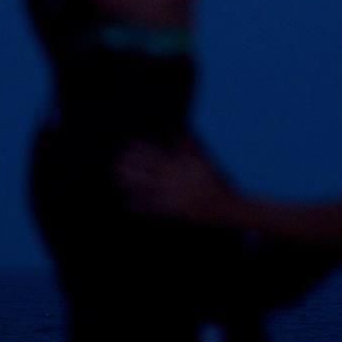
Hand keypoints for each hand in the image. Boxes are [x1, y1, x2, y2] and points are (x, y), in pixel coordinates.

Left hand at [116, 138, 237, 223]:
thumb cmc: (216, 181)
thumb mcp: (205, 160)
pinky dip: (140, 205)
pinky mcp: (172, 211)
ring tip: (118, 177)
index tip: (129, 145)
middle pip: (147, 170)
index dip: (141, 150)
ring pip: (146, 187)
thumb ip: (189, 146)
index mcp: (181, 165)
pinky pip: (152, 208)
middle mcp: (174, 179)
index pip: (156, 154)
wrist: (225, 207)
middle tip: (116, 161)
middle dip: (132, 165)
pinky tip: (128, 203)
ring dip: (131, 182)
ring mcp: (171, 195)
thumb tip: (177, 130)